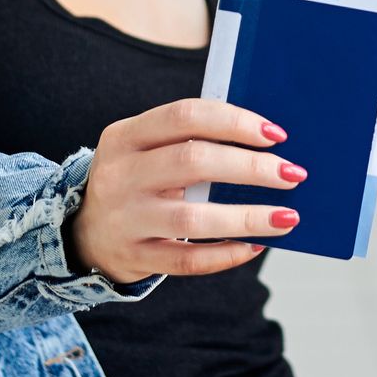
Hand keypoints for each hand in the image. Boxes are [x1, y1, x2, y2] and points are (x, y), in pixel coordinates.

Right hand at [69, 99, 302, 283]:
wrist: (83, 233)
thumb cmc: (137, 180)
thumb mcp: (145, 150)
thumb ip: (190, 139)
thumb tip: (266, 139)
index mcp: (125, 136)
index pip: (184, 116)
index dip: (234, 121)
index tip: (277, 133)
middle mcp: (119, 175)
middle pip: (192, 162)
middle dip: (250, 166)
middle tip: (292, 173)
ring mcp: (124, 219)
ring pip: (193, 218)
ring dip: (247, 217)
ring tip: (288, 217)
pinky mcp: (134, 257)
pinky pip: (187, 260)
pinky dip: (226, 254)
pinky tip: (255, 245)